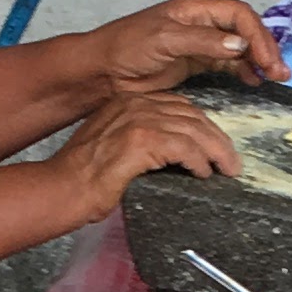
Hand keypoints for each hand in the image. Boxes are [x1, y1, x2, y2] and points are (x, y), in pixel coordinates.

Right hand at [49, 88, 239, 223]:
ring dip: (216, 152)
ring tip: (227, 170)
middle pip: (192, 115)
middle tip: (230, 162)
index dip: (203, 127)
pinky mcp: (141, 141)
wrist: (60, 189)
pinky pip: (184, 147)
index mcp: (128, 103)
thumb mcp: (114, 148)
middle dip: (217, 139)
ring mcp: (138, 120)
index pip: (179, 107)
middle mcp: (135, 104)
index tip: (215, 146)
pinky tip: (202, 174)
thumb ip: (141, 141)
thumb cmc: (83, 179)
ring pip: (194, 130)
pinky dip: (198, 161)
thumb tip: (171, 156)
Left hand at [85, 0, 286, 101]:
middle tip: (280, 72)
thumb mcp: (164, 40)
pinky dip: (243, 71)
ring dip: (258, 61)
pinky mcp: (194, 64)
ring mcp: (199, 43)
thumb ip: (203, 42)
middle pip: (244, 30)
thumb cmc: (125, 48)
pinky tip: (253, 81)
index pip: (238, 15)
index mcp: (195, 8)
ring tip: (274, 79)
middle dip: (264, 49)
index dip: (257, 36)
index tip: (267, 60)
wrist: (102, 72)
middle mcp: (201, 22)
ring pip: (239, 48)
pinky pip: (227, 64)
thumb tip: (239, 45)